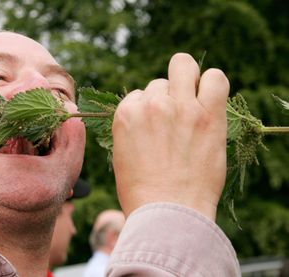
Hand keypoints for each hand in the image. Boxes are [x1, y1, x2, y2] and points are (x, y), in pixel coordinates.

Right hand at [112, 53, 228, 220]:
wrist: (166, 214)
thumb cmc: (142, 193)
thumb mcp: (123, 156)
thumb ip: (133, 130)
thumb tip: (149, 119)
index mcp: (125, 115)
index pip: (138, 95)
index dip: (149, 111)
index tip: (157, 128)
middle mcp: (150, 105)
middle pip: (160, 83)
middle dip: (166, 97)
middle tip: (176, 118)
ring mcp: (180, 107)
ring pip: (184, 68)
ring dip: (188, 83)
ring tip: (195, 106)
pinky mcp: (208, 114)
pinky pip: (215, 78)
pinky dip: (213, 83)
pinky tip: (211, 98)